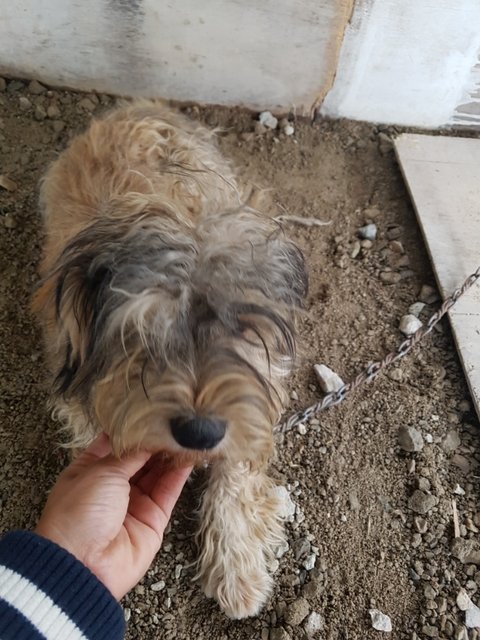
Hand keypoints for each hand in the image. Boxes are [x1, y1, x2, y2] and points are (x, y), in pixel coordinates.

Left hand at [35, 434, 191, 599]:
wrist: (82, 566)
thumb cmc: (79, 514)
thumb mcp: (102, 472)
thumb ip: (131, 453)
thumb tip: (150, 436)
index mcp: (90, 470)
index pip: (115, 442)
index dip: (133, 428)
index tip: (152, 410)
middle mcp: (112, 486)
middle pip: (140, 457)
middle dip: (156, 440)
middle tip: (176, 420)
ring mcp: (134, 502)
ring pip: (158, 472)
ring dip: (171, 453)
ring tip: (187, 432)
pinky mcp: (153, 518)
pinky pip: (170, 490)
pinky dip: (181, 473)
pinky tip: (190, 454)